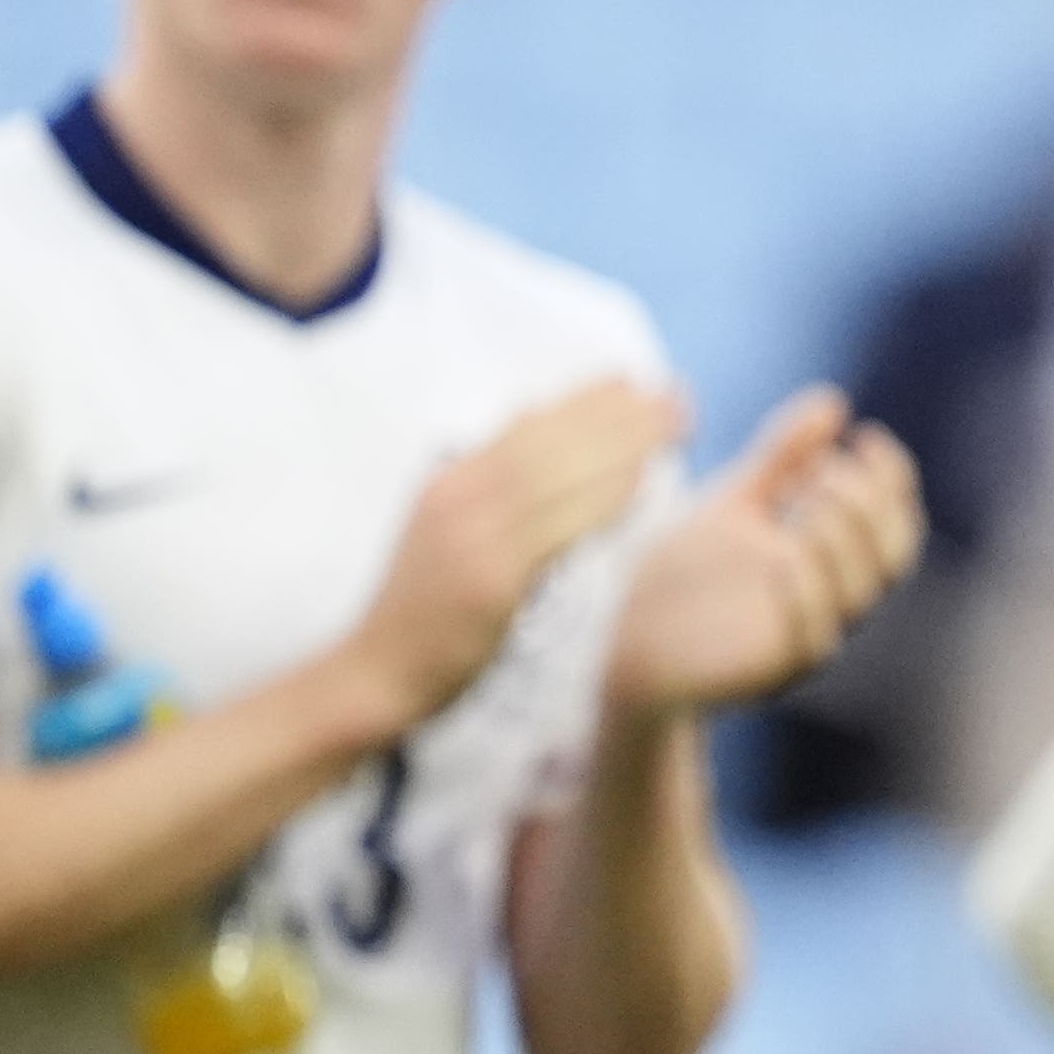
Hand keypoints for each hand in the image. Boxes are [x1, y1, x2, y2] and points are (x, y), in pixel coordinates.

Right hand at [346, 377, 684, 724]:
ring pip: (560, 473)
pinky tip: (643, 484)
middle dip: (619, 413)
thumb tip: (533, 437)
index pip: (527, 423)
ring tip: (677, 423)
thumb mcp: (446, 531)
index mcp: (452, 480)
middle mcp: (460, 496)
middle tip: (677, 394)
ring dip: (625, 444)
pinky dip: (603, 500)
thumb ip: (489, 489)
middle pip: (551, 439)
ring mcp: (474, 535)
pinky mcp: (492, 579)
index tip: (635, 380)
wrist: (376, 673)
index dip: (585, 399)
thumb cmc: (422, 608)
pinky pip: (558, 528)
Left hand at [606, 387, 927, 722]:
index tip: (861, 435)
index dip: (891, 477)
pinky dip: (806, 591)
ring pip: (860, 593)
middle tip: (825, 469)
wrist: (628, 642)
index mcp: (834, 558)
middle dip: (871, 506)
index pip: (894, 518)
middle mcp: (834, 598)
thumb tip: (835, 404)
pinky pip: (813, 637)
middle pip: (893, 556)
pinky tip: (782, 552)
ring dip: (843, 538)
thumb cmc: (688, 574)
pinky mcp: (775, 670)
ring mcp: (810, 635)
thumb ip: (783, 458)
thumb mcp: (736, 502)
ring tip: (807, 493)